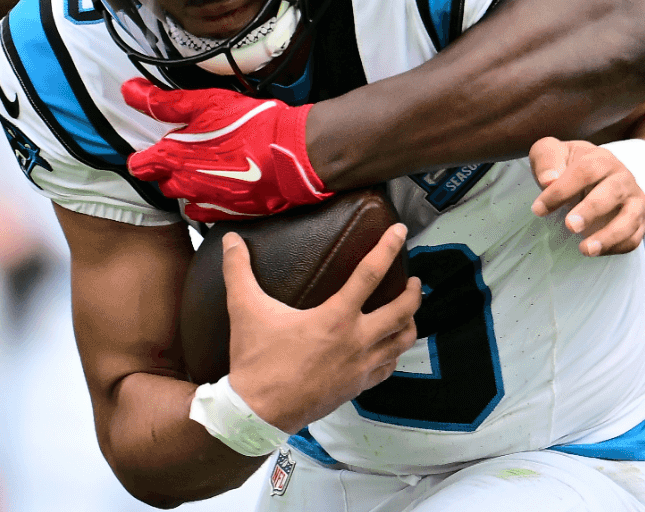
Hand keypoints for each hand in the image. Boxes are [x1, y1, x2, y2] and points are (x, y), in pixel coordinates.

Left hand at [123, 81, 330, 220]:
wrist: (295, 154)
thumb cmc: (252, 125)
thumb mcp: (206, 103)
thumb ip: (164, 101)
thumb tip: (128, 90)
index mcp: (175, 158)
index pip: (140, 166)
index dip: (142, 157)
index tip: (149, 150)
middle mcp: (186, 185)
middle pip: (163, 183)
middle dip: (168, 170)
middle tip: (185, 153)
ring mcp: (208, 202)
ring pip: (185, 197)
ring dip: (189, 185)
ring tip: (206, 168)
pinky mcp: (230, 213)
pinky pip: (207, 211)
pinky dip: (208, 200)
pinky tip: (221, 184)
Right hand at [223, 224, 420, 433]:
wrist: (258, 413)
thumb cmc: (256, 361)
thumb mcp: (245, 310)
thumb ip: (239, 271)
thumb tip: (230, 240)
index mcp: (335, 318)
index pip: (370, 274)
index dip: (388, 248)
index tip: (400, 231)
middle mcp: (356, 341)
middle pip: (402, 310)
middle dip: (414, 292)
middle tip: (414, 279)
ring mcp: (360, 367)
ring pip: (402, 341)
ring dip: (410, 322)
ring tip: (409, 310)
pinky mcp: (357, 387)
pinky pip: (388, 367)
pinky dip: (394, 352)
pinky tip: (390, 346)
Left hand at [530, 137, 644, 255]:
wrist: (598, 176)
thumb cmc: (569, 166)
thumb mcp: (552, 154)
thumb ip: (546, 160)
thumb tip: (548, 179)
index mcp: (601, 159)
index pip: (586, 170)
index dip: (562, 190)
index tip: (539, 209)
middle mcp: (622, 178)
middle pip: (612, 192)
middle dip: (591, 210)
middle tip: (569, 226)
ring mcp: (634, 200)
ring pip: (630, 217)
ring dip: (610, 235)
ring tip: (586, 250)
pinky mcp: (638, 222)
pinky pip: (634, 237)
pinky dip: (618, 247)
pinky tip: (596, 252)